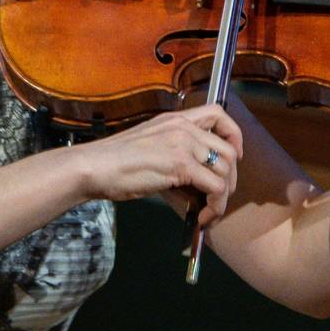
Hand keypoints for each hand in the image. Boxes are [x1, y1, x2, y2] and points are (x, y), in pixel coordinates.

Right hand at [78, 102, 242, 229]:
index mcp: (175, 119)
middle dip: (231, 178)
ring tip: (208, 212)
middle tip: (218, 197)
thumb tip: (195, 185)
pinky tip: (201, 217)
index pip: (217, 113)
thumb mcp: (150, 147)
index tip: (233, 157)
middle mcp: (183, 127)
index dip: (233, 135)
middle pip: (228, 149)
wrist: (95, 167)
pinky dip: (215, 206)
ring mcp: (183, 144)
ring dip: (223, 197)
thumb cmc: (114, 163)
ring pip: (226, 169)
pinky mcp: (181, 165)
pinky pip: (215, 188)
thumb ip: (175, 156)